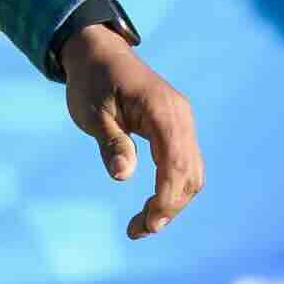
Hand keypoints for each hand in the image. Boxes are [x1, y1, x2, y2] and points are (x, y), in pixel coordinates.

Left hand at [58, 19, 204, 244]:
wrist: (98, 53)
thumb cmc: (91, 82)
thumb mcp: (92, 114)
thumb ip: (111, 143)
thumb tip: (123, 175)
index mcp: (161, 111)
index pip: (176, 164)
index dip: (166, 199)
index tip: (146, 224)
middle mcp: (180, 116)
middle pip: (190, 174)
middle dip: (169, 207)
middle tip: (138, 231)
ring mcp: (182, 121)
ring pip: (192, 172)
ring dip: (173, 201)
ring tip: (143, 224)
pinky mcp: (177, 127)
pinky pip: (185, 163)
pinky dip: (173, 187)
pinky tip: (152, 204)